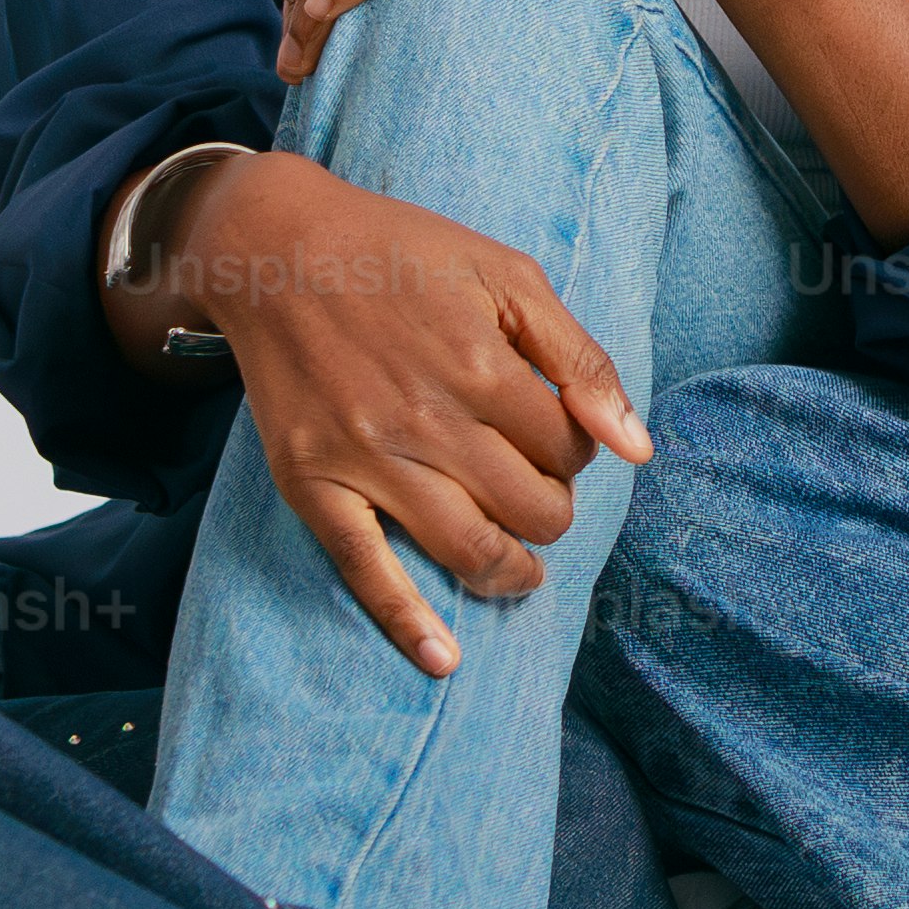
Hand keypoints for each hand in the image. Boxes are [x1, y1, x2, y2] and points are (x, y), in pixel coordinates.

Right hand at [179, 151, 652, 674]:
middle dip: (551, 509)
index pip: (568, 451)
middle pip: (530, 508)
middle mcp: (427, 422)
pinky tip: (444, 658)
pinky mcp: (311, 483)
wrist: (272, 249)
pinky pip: (365, 569)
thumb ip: (580, 359)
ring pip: (467, 549)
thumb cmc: (401, 253)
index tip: (552, 433)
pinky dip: (407, 623)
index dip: (574, 449)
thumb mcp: (507, 275)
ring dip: (510, 569)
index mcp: (483, 367)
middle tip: (535, 490)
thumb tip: (637, 449)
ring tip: (519, 566)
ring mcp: (365, 459)